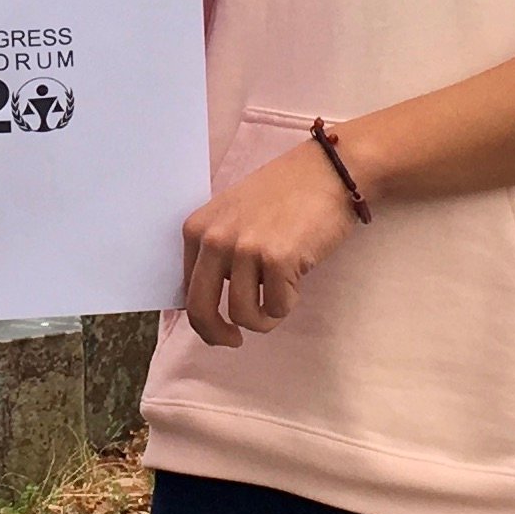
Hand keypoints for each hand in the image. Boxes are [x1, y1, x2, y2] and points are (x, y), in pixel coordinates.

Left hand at [178, 134, 361, 347]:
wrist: (328, 171)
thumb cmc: (285, 194)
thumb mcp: (234, 216)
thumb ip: (217, 251)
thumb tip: (207, 304)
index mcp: (197, 229)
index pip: (186, 291)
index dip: (202, 317)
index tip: (218, 325)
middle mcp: (214, 239)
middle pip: (201, 311)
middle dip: (218, 335)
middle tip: (234, 341)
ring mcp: (245, 249)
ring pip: (244, 315)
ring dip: (264, 317)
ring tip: (280, 296)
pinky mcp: (277, 260)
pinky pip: (277, 308)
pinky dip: (289, 302)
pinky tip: (297, 278)